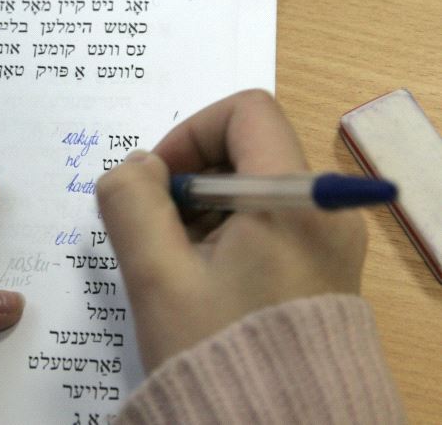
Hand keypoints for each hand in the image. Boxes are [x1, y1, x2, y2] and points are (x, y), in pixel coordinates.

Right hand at [96, 90, 365, 370]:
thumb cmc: (215, 349)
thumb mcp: (156, 276)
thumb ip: (131, 203)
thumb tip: (136, 167)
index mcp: (294, 200)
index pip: (245, 112)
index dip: (190, 132)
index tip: (156, 182)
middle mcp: (324, 210)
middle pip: (248, 149)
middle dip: (189, 178)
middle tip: (156, 229)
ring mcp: (329, 240)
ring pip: (254, 187)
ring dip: (202, 208)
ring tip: (174, 262)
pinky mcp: (322, 267)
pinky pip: (268, 221)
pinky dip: (226, 231)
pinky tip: (199, 277)